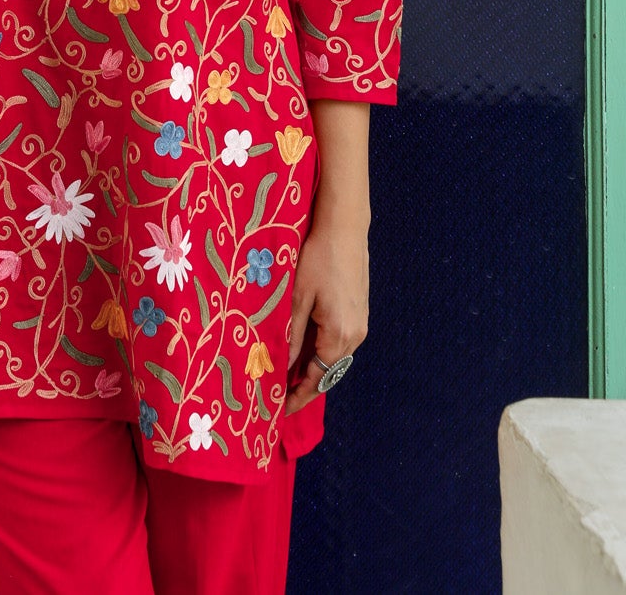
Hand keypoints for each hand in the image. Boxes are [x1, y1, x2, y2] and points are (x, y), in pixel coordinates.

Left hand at [284, 214, 368, 413]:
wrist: (345, 229)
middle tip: (278, 395)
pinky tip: (305, 348)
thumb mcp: (298, 297)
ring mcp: (360, 324)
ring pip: (335, 358)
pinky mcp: (360, 312)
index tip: (279, 410)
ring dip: (313, 368)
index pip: (317, 378)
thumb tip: (282, 367)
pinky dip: (322, 351)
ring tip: (287, 375)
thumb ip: (292, 335)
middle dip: (304, 385)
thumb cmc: (318, 258)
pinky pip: (340, 343)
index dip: (297, 396)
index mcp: (339, 335)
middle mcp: (355, 336)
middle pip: (328, 372)